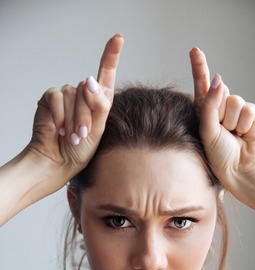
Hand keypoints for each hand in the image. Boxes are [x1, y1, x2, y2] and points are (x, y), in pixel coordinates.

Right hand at [27, 34, 123, 185]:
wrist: (58, 162)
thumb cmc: (81, 151)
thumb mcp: (98, 130)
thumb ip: (98, 105)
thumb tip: (88, 79)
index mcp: (99, 102)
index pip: (106, 75)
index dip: (111, 55)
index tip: (118, 38)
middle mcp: (83, 95)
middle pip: (89, 90)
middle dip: (86, 116)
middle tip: (81, 135)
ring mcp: (67, 95)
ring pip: (74, 95)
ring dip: (73, 119)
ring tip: (71, 136)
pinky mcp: (51, 98)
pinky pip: (57, 97)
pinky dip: (59, 115)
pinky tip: (58, 129)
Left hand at [189, 47, 254, 198]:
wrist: (241, 171)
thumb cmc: (219, 156)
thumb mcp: (207, 130)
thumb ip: (210, 104)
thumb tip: (220, 79)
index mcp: (205, 114)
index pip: (202, 87)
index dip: (200, 69)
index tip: (195, 50)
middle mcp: (220, 111)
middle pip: (219, 92)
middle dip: (219, 108)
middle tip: (222, 131)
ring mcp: (236, 113)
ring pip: (233, 100)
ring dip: (232, 120)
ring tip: (233, 136)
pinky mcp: (252, 115)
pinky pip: (248, 108)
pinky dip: (244, 123)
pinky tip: (244, 135)